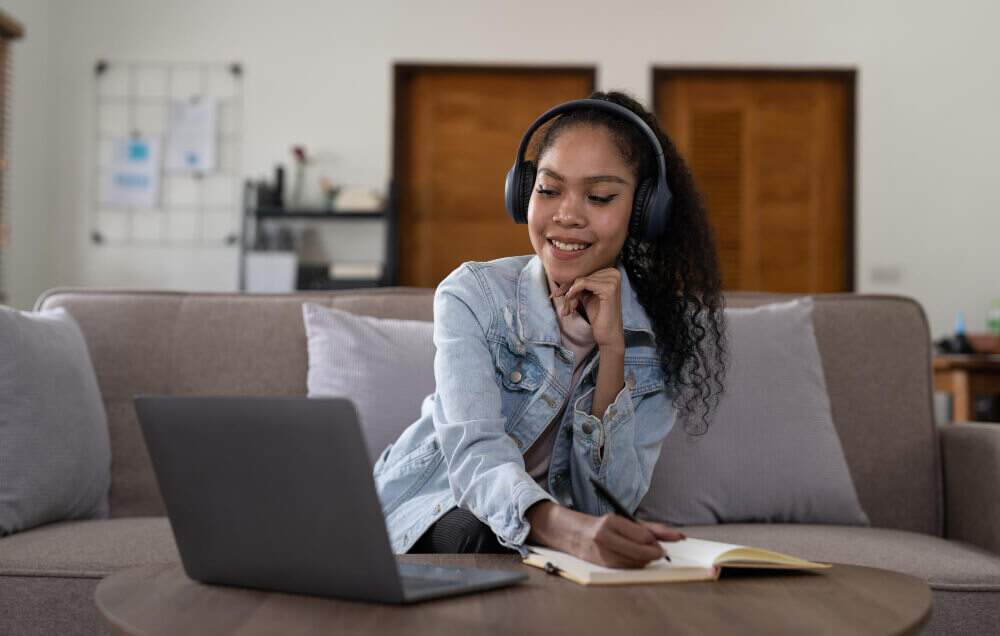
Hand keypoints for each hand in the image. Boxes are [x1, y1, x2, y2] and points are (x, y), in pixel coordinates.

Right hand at [527, 501, 685, 568]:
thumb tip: (677, 536)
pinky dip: (636, 564)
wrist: (573, 534)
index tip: (663, 541)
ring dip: (646, 559)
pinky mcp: (603, 565)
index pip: (643, 535)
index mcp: (611, 522)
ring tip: (645, 553)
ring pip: (636, 562)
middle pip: (641, 551)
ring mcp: (602, 553)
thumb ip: (652, 528)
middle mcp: (605, 537)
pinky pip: (628, 568)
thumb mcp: (625, 521)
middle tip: (660, 552)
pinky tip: (635, 559)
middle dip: (655, 553)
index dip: (657, 541)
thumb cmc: (603, 526)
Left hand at [551, 268, 623, 350]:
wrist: (608, 334)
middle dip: (569, 290)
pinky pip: (583, 283)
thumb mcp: (587, 294)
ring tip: (569, 309)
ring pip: (580, 280)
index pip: (584, 272)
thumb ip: (579, 283)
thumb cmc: (598, 315)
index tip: (558, 294)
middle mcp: (614, 272)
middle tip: (565, 306)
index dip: (569, 283)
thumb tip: (561, 275)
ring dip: (570, 295)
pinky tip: (572, 306)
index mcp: (610, 272)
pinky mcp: (609, 288)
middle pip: (582, 275)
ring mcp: (613, 280)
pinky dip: (573, 293)